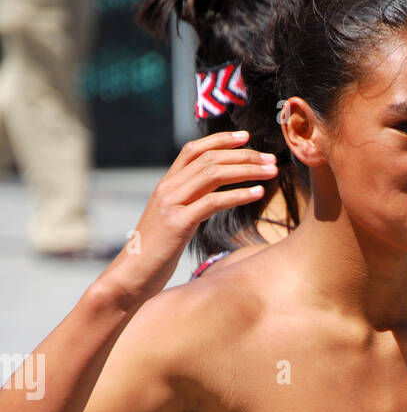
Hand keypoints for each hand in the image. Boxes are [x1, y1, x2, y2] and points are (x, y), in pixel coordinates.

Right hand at [100, 131, 277, 309]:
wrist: (132, 275)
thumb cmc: (156, 253)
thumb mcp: (173, 222)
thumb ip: (188, 204)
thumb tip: (211, 197)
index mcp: (166, 186)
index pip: (193, 150)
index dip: (221, 140)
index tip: (246, 137)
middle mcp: (168, 189)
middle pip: (209, 159)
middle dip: (243, 156)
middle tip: (270, 159)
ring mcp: (171, 204)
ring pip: (213, 174)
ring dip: (246, 170)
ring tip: (270, 172)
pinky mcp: (178, 223)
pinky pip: (213, 202)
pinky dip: (239, 195)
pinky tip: (257, 193)